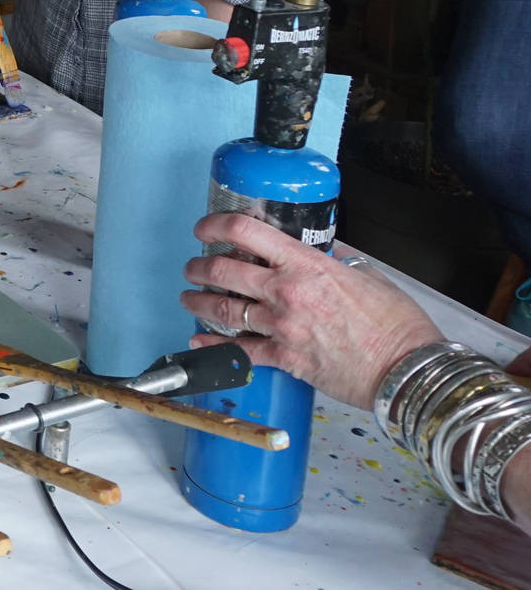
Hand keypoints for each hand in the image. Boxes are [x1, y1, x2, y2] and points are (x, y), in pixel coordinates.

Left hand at [179, 213, 440, 409]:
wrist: (407, 370)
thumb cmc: (396, 325)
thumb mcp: (369, 276)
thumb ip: (339, 262)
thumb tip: (327, 254)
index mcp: (307, 265)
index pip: (246, 232)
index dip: (216, 225)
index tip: (204, 228)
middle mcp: (287, 292)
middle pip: (223, 271)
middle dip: (199, 267)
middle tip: (193, 267)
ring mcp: (282, 326)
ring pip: (224, 310)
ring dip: (199, 302)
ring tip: (190, 298)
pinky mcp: (285, 359)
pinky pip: (240, 351)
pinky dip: (215, 346)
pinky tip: (200, 341)